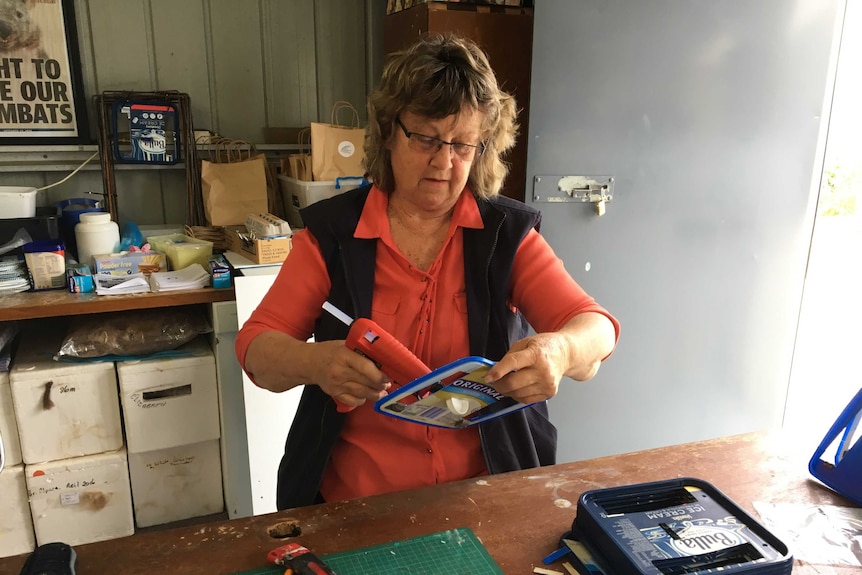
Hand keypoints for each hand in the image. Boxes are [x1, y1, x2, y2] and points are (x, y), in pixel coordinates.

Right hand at [310, 340, 390, 407]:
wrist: (309, 363)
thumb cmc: (329, 352)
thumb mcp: (345, 345)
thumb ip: (361, 351)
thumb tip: (382, 358)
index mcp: (344, 355)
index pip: (366, 368)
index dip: (379, 375)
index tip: (387, 377)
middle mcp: (340, 371)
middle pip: (366, 383)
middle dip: (380, 385)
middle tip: (387, 384)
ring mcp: (336, 384)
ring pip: (362, 394)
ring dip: (375, 394)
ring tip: (381, 392)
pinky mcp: (334, 393)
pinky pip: (353, 401)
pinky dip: (362, 400)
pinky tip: (366, 396)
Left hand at [482, 312, 614, 403]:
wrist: (566, 354)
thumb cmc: (544, 347)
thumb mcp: (525, 343)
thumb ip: (510, 356)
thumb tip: (495, 371)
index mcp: (536, 354)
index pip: (513, 363)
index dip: (497, 371)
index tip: (488, 377)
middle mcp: (543, 371)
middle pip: (513, 383)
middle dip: (499, 384)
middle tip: (494, 381)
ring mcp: (547, 384)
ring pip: (517, 394)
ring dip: (507, 391)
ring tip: (507, 383)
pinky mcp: (549, 393)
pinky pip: (525, 400)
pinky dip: (517, 395)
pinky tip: (518, 387)